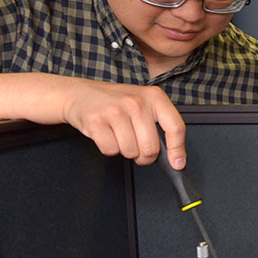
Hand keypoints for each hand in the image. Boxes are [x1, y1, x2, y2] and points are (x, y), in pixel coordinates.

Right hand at [61, 80, 185, 167]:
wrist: (80, 93)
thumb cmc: (115, 102)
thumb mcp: (143, 104)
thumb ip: (160, 125)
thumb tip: (175, 156)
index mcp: (154, 97)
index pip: (175, 127)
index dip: (178, 150)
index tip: (177, 163)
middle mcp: (136, 102)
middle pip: (151, 148)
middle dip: (145, 156)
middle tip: (138, 149)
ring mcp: (115, 111)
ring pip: (131, 152)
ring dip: (125, 151)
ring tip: (119, 135)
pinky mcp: (96, 121)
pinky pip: (111, 151)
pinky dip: (109, 149)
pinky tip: (106, 134)